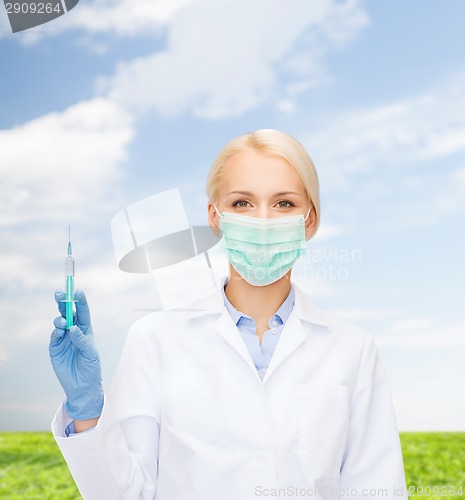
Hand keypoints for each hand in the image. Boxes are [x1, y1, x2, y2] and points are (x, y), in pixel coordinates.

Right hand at [49, 289, 103, 419]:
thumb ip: (82, 340)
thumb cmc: (91, 367)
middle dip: (64, 302)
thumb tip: (73, 328)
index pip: (83, 312)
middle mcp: (74, 331)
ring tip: (62, 321)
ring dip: (60, 319)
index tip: (78, 291)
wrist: (83, 386)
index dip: (80, 301)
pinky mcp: (55, 348)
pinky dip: (56, 332)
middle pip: (68, 313)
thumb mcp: (91, 353)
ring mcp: (63, 339)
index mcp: (86, 329)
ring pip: (59, 323)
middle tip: (60, 294)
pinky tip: (59, 331)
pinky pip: (54, 337)